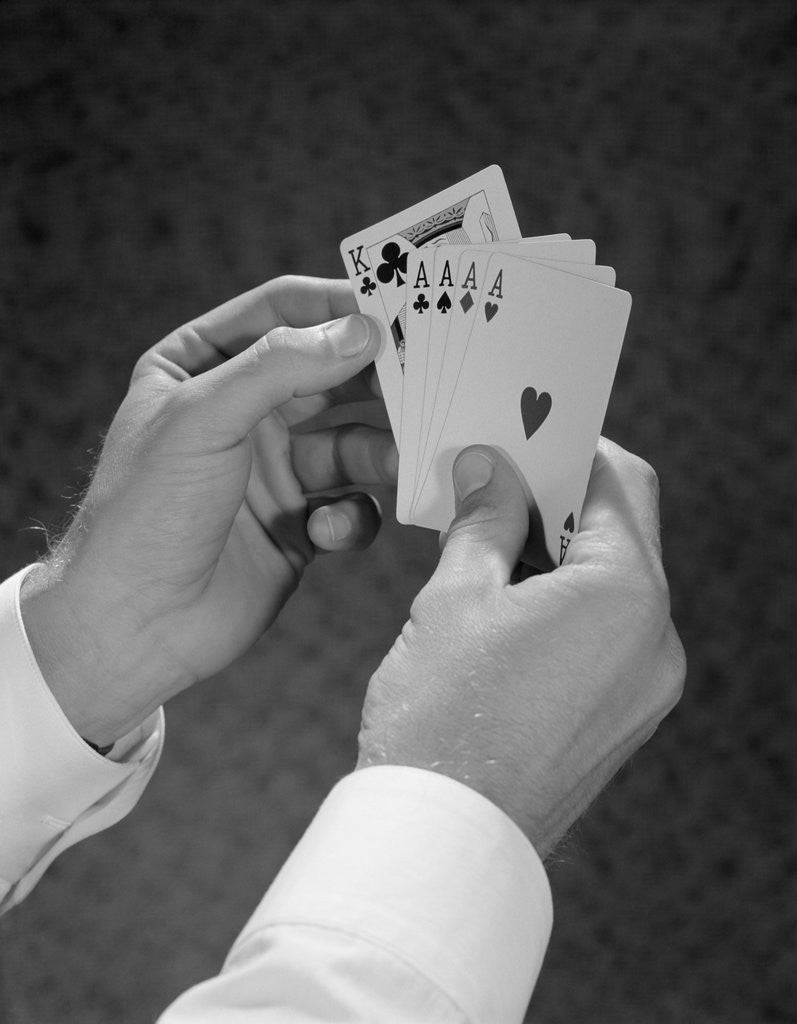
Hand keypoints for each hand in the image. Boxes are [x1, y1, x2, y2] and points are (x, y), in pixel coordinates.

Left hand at [22, 277, 395, 746]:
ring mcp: (273, 470)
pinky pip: (350, 506)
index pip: (281, 311)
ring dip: (380, 453)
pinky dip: (351, 517)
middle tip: (425, 380)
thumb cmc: (146, 511)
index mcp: (202, 368)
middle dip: (375, 380)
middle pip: (329, 374)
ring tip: (400, 463)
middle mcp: (242, 413)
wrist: (133, 625)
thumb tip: (361, 331)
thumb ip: (282, 367)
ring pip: (352, 443)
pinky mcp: (299, 525)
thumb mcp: (203, 419)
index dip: (338, 305)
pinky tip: (327, 534)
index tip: (398, 307)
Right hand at [357, 439, 685, 856]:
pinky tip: (506, 603)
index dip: (570, 448)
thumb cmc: (442, 716)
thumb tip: (489, 468)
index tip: (524, 437)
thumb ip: (483, 519)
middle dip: (557, 501)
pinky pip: (607, 635)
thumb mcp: (455, 596)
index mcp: (626, 595)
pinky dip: (565, 604)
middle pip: (620, 534)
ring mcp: (646, 686)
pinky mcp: (625, 719)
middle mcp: (656, 640)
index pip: (620, 483)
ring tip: (488, 545)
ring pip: (612, 586)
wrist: (444, 839)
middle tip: (493, 485)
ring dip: (558, 554)